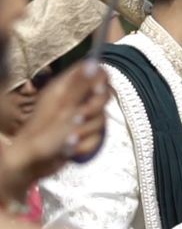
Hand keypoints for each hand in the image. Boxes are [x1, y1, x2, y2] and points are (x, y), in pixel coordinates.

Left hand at [0, 62, 108, 201]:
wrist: (31, 165)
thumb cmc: (42, 134)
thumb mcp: (63, 107)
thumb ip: (81, 86)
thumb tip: (93, 63)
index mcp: (66, 88)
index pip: (94, 72)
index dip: (101, 79)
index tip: (98, 91)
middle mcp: (75, 100)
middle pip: (103, 95)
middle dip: (95, 109)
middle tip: (80, 117)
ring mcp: (80, 118)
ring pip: (101, 118)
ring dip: (88, 130)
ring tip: (70, 138)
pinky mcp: (84, 134)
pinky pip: (98, 136)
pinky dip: (86, 144)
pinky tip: (72, 148)